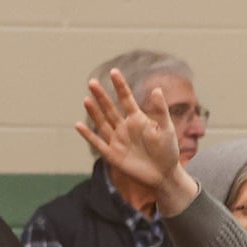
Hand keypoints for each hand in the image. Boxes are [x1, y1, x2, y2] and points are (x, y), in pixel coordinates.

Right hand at [75, 68, 181, 191]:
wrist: (164, 174)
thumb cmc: (168, 150)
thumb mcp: (166, 129)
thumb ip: (160, 110)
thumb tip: (156, 89)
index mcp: (138, 119)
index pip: (126, 99)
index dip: (120, 86)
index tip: (114, 72)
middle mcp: (125, 127)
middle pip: (110, 109)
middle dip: (102, 96)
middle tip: (92, 82)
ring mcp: (118, 141)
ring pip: (103, 123)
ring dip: (94, 112)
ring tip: (86, 99)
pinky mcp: (113, 155)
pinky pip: (98, 143)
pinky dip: (88, 135)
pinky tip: (78, 125)